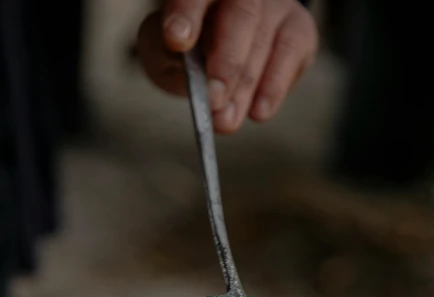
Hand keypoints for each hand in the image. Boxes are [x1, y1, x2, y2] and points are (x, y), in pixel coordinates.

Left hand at [139, 0, 316, 133]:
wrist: (217, 55)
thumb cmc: (188, 49)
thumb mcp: (163, 48)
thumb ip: (166, 49)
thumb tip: (179, 51)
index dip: (187, 14)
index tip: (176, 41)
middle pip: (241, 15)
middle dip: (227, 63)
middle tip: (214, 101)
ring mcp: (274, 6)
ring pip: (264, 41)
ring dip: (245, 88)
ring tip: (226, 121)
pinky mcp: (298, 29)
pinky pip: (291, 53)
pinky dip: (274, 87)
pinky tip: (258, 112)